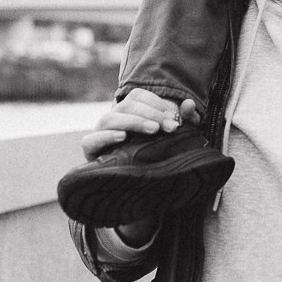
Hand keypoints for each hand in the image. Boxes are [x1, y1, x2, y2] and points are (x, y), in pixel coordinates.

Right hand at [81, 89, 199, 161]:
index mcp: (130, 111)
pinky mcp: (91, 152)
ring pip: (109, 118)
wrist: (140, 185)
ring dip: (132, 121)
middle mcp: (114, 119)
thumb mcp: (175, 135)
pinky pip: (90, 140)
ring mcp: (100, 134)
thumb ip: (185, 118)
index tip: (174, 117)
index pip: (138, 96)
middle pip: (126, 105)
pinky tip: (123, 137)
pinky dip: (106, 136)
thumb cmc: (159, 152)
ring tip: (152, 130)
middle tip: (170, 127)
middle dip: (150, 114)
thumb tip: (190, 104)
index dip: (156, 103)